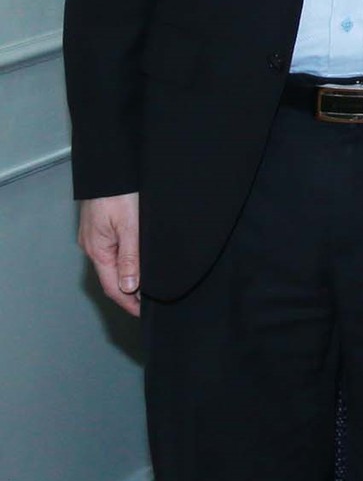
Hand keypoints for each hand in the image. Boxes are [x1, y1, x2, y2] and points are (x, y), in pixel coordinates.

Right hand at [78, 193, 141, 316]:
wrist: (111, 167)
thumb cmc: (119, 193)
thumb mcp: (130, 226)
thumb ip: (130, 257)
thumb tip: (129, 287)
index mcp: (98, 250)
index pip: (113, 286)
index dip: (129, 302)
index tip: (144, 313)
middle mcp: (93, 246)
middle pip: (112, 277)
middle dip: (130, 293)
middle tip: (150, 303)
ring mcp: (96, 236)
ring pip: (113, 264)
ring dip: (129, 277)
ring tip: (148, 287)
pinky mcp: (101, 226)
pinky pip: (114, 250)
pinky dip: (126, 261)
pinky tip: (138, 262)